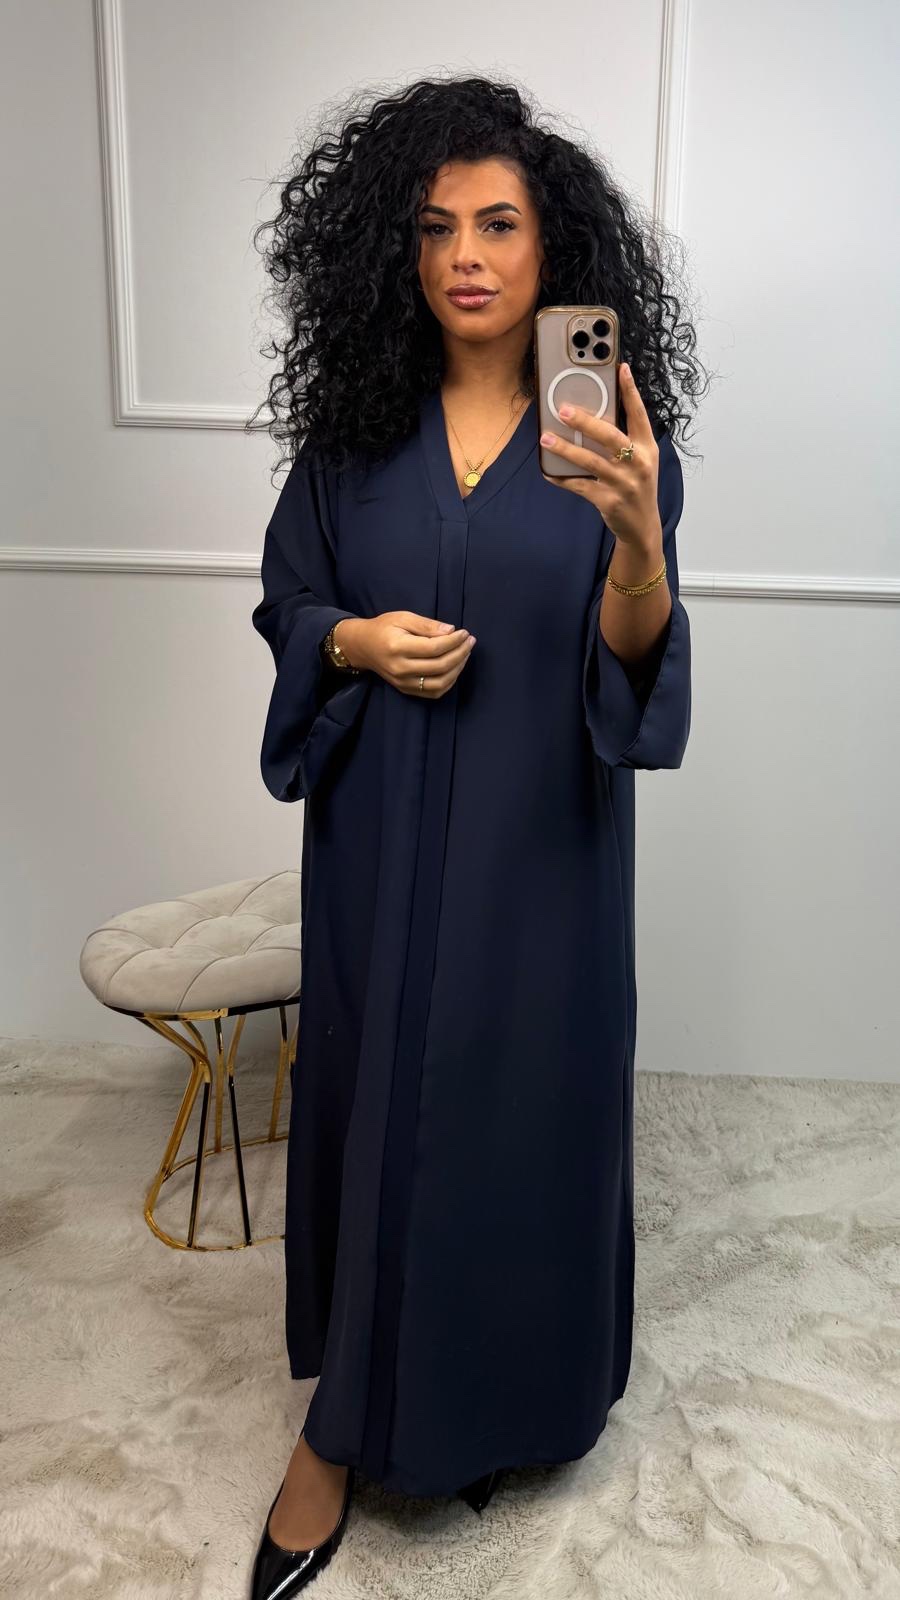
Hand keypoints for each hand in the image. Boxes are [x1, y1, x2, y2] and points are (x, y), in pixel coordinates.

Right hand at [335, 613, 475, 697]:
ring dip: (458, 669)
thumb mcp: (403, 617)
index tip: (464, 633)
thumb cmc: (383, 628)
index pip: (434, 648)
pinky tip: (455, 668)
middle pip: (439, 666)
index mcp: (397, 647)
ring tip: (465, 654)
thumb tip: (451, 630)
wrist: (363, 647)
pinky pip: (434, 692)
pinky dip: (449, 682)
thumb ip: (427, 624)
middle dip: (460, 653)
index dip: (454, 641)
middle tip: (470, 641)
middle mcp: (400, 668)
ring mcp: (403, 682)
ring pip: (440, 682)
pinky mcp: (406, 690)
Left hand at [538, 363, 661, 551]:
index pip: (639, 414)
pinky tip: (547, 471)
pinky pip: (580, 486)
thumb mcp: (641, 461)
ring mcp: (624, 483)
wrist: (642, 526)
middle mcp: (638, 463)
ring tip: (546, 438)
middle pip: (610, 437)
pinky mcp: (608, 501)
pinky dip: (562, 478)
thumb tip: (595, 415)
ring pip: (591, 462)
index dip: (630, 391)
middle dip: (586, 422)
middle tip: (563, 410)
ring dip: (566, 449)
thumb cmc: (637, 486)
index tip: (621, 369)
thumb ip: (626, 439)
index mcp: (648, 448)